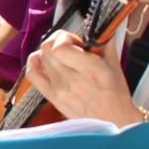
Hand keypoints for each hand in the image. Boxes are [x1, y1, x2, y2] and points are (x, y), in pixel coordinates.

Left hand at [25, 30, 141, 125]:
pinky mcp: (51, 96)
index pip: (59, 46)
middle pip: (48, 50)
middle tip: (70, 46)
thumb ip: (104, 43)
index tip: (75, 41)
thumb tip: (97, 27)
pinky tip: (43, 61)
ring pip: (40, 59)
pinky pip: (32, 74)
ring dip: (49, 52)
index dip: (64, 37)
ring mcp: (58, 89)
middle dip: (58, 42)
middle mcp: (71, 80)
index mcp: (90, 70)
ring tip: (61, 55)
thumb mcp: (115, 65)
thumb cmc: (115, 94)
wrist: (113, 121)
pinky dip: (34, 63)